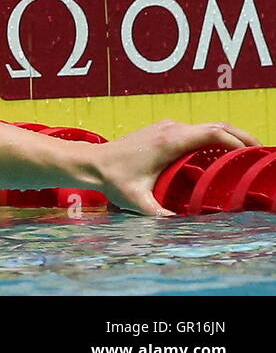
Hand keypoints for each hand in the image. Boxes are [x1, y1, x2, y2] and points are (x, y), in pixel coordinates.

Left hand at [92, 118, 259, 215]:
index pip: (213, 134)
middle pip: (217, 126)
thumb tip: (183, 226)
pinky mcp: (164, 130)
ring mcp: (167, 127)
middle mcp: (171, 129)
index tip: (253, 157)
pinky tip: (224, 154)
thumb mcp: (139, 202)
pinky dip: (216, 138)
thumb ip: (162, 215)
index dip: (237, 142)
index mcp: (170, 141)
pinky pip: (197, 130)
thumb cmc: (115, 180)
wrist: (93, 163)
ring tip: (249, 156)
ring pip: (208, 126)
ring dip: (230, 137)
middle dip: (242, 138)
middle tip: (261, 154)